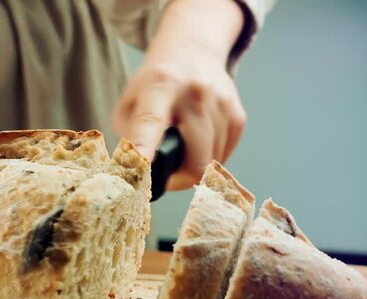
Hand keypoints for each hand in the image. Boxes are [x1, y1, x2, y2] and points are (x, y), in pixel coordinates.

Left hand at [113, 0, 245, 189]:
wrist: (192, 50)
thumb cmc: (153, 85)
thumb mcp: (129, 103)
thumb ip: (129, 137)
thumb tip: (138, 173)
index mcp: (159, 86)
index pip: (151, 120)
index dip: (144, 147)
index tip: (140, 168)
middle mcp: (195, 93)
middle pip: (195, 159)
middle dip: (179, 179)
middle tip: (166, 175)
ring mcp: (221, 104)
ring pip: (210, 163)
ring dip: (193, 168)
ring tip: (180, 151)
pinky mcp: (238, 116)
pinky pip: (223, 156)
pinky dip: (208, 158)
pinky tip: (197, 142)